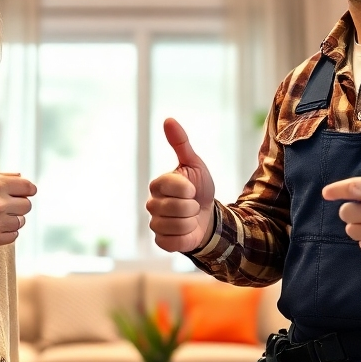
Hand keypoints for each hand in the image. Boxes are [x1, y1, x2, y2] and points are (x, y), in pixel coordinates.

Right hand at [0, 173, 36, 249]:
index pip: (29, 188)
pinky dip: (8, 232)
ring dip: (13, 219)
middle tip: (6, 205)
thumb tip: (23, 179)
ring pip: (21, 221)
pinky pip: (14, 236)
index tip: (24, 193)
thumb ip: (4, 177)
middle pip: (27, 206)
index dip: (28, 190)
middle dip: (19, 204)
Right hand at [146, 118, 215, 253]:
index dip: (187, 188)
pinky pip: (172, 242)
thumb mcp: (194, 164)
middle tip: (193, 204)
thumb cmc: (199, 188)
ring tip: (191, 218)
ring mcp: (155, 223)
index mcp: (158, 184)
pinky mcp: (161, 241)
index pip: (170, 185)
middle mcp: (152, 204)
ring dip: (190, 222)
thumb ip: (181, 143)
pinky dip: (185, 237)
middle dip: (192, 206)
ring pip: (174, 225)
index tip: (193, 188)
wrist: (208, 216)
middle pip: (174, 207)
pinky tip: (186, 231)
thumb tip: (168, 119)